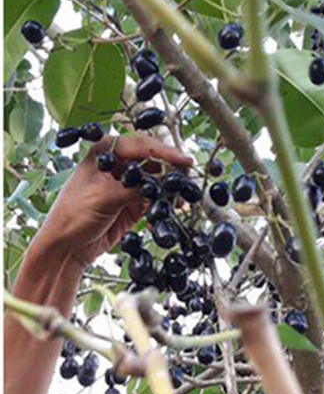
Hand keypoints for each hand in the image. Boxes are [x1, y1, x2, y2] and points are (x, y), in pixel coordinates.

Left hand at [35, 136, 192, 270]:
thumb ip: (136, 189)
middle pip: (153, 159)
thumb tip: (166, 183)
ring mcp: (126, 183)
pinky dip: (166, 200)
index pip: (141, 145)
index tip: (184, 161)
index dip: (165, 152)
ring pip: (157, 178)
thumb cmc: (73, 216)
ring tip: (183, 193)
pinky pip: (156, 197)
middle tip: (188, 177)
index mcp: (104, 152)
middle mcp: (117, 164)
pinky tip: (174, 205)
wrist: (65, 248)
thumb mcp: (104, 197)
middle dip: (171, 168)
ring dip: (170, 185)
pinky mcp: (134, 202)